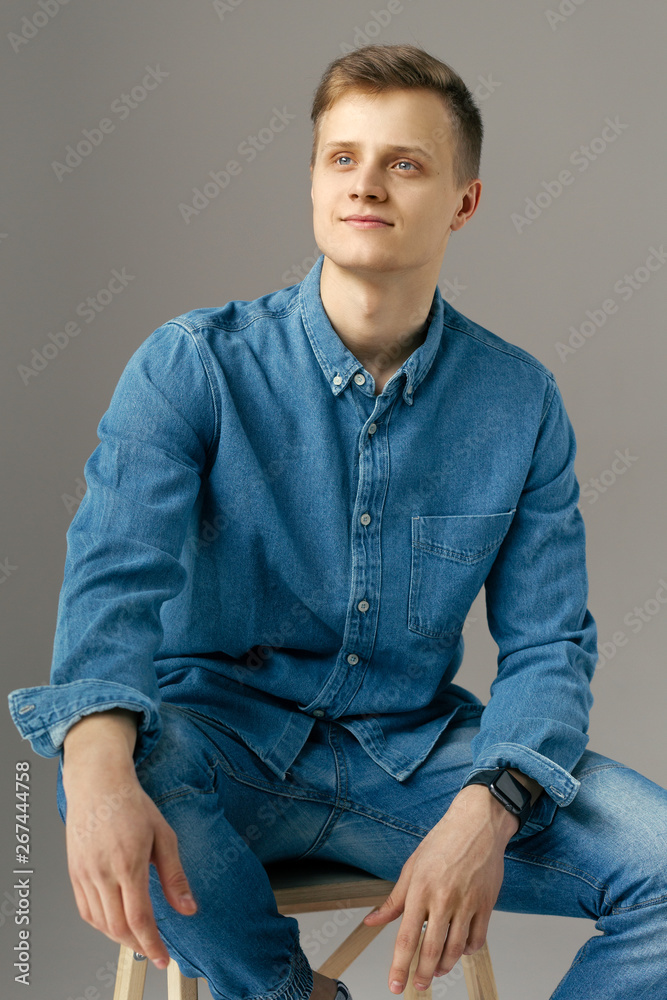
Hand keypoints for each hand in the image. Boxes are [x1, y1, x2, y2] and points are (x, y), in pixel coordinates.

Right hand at [62, 754, 197, 969]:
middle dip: (138, 945)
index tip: (163, 958)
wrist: (98, 785)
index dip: (152, 944)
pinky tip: (116, 923)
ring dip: (120, 938)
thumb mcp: (164, 836)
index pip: (139, 918)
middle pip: (118, 927)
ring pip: (100, 923)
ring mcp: (84, 874)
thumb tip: (188, 908)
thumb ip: (174, 876)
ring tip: (139, 938)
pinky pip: (86, 911)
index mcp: (128, 863)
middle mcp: (102, 872)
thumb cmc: (133, 806)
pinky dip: (102, 925)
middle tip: (155, 950)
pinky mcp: (74, 873)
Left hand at [362, 785, 517, 992]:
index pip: (407, 936)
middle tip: (417, 985)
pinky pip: (477, 939)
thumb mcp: (412, 867)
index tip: (395, 985)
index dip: (400, 965)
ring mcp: (467, 903)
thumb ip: (394, 900)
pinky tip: (459, 950)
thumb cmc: (442, 843)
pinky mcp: (486, 904)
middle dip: (423, 973)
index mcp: (420, 889)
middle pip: (432, 949)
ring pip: (455, 949)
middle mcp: (443, 898)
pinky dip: (467, 951)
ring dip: (444, 966)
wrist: (477, 825)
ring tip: (436, 971)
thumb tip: (373, 921)